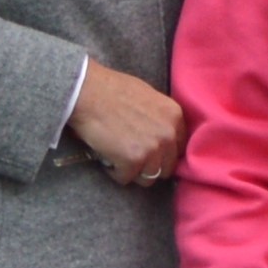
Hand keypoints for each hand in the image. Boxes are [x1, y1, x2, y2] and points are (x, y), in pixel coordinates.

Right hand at [67, 64, 190, 184]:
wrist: (88, 92)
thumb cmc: (112, 89)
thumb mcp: (148, 96)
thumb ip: (159, 118)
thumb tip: (160, 134)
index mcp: (174, 115)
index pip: (179, 148)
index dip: (163, 152)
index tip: (149, 152)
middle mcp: (168, 134)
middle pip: (166, 167)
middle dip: (149, 165)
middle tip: (131, 157)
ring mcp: (152, 149)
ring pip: (148, 177)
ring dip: (132, 171)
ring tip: (118, 157)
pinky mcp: (133, 160)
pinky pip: (126, 178)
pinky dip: (114, 172)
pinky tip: (107, 157)